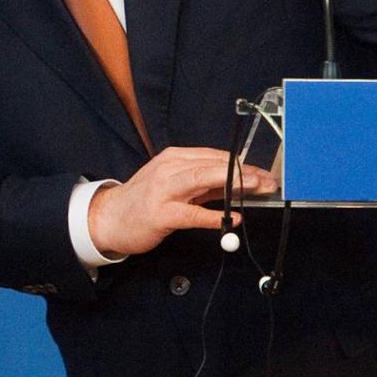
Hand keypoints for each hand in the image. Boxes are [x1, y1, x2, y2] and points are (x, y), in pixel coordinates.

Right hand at [88, 147, 278, 256]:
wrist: (109, 217)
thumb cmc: (144, 201)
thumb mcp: (172, 184)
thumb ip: (202, 184)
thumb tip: (238, 183)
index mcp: (172, 158)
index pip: (212, 156)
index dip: (240, 164)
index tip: (262, 171)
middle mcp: (167, 169)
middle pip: (210, 165)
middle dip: (242, 171)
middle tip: (267, 179)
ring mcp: (163, 190)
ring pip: (201, 180)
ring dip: (232, 183)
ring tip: (255, 187)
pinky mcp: (160, 214)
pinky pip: (192, 213)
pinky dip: (214, 217)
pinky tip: (232, 219)